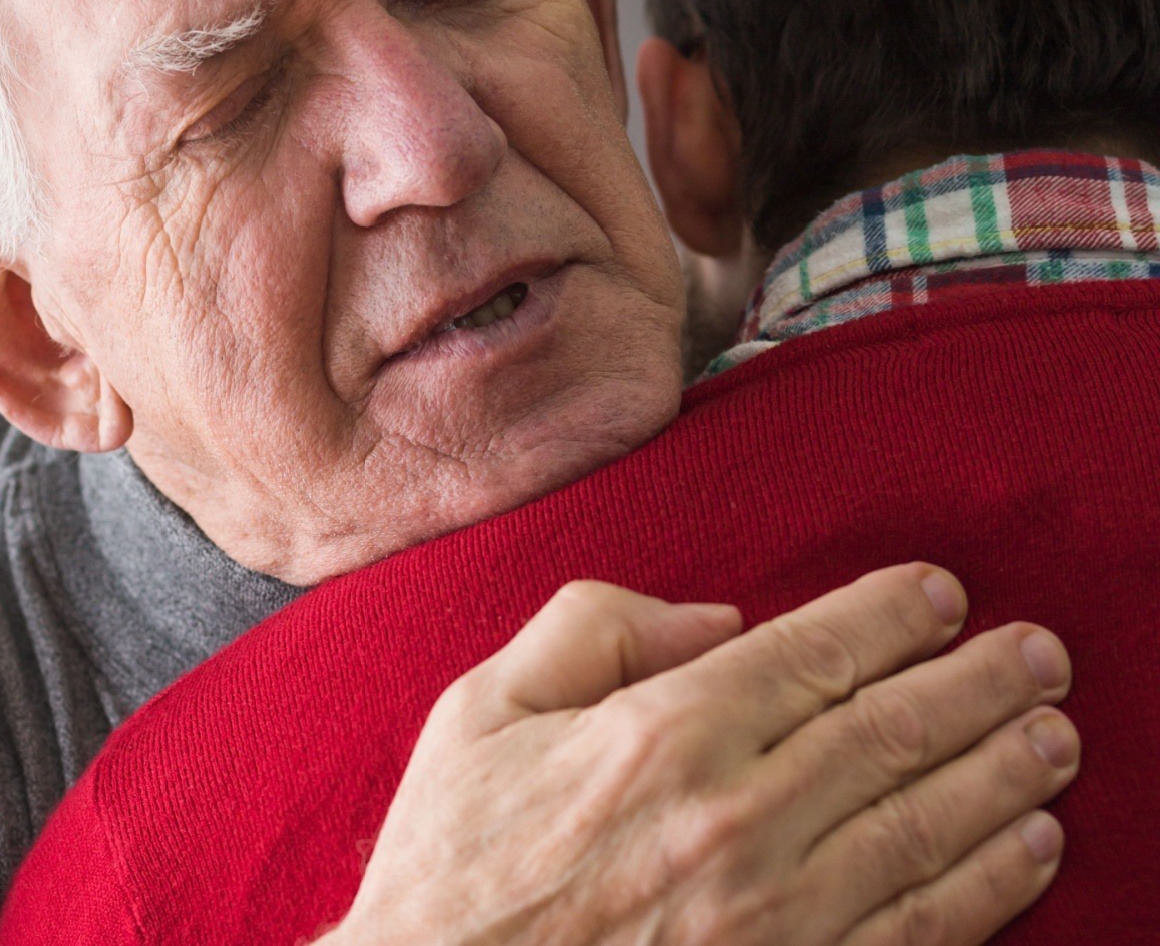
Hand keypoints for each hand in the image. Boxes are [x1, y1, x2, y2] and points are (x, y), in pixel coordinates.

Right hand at [323, 564, 1076, 945]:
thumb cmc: (453, 863)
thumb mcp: (479, 710)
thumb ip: (590, 630)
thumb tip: (716, 617)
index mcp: (660, 735)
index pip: (811, 653)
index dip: (891, 616)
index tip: (941, 596)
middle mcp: (732, 818)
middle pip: (889, 731)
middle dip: (978, 683)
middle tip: (1040, 653)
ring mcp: (770, 915)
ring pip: (922, 826)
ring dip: (1002, 773)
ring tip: (1056, 736)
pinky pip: (916, 930)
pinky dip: (987, 885)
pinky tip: (1026, 847)